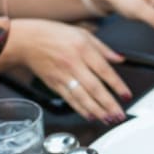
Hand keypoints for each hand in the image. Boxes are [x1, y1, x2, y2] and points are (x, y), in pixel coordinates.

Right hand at [10, 18, 129, 122]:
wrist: (26, 41)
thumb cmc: (54, 35)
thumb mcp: (82, 34)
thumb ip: (103, 48)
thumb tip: (120, 59)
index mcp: (83, 49)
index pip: (104, 70)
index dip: (117, 85)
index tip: (127, 96)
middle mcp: (73, 64)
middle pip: (94, 88)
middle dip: (109, 104)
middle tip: (120, 115)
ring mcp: (63, 76)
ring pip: (82, 97)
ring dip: (97, 111)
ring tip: (108, 120)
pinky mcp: (55, 85)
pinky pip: (71, 100)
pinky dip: (82, 110)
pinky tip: (91, 116)